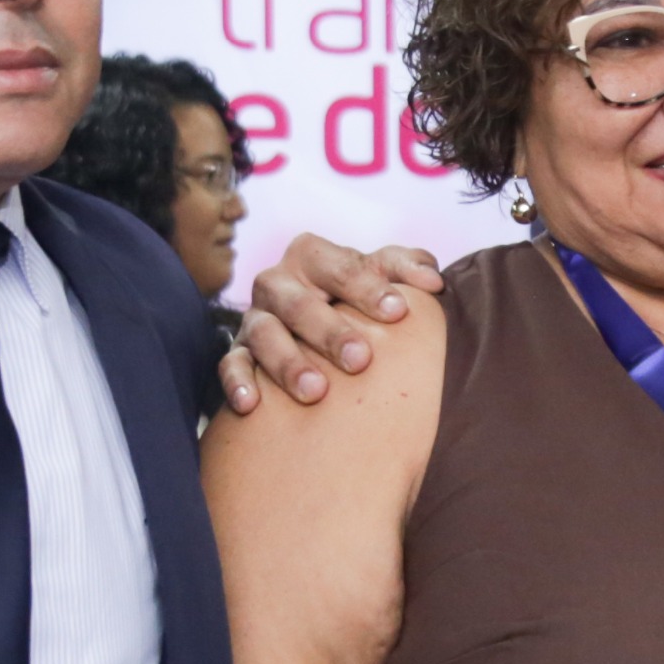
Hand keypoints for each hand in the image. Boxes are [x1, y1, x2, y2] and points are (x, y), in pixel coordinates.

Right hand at [220, 235, 445, 413]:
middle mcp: (278, 284)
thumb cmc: (354, 300)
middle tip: (360, 360)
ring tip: (316, 392)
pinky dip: (237, 383)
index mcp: (312, 258)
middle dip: (329, 331)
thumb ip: (406, 268)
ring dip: (288, 362)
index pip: (338, 265)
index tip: (397, 312)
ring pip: (264, 334)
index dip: (366, 287)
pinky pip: (229, 365)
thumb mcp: (379, 276)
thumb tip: (433, 282)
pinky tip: (252, 405)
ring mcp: (255, 319)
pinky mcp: (238, 353)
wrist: (313, 328)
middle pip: (298, 302)